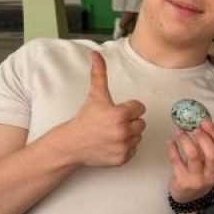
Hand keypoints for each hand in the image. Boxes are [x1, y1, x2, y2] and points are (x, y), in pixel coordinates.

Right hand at [63, 52, 145, 166]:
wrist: (72, 143)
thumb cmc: (85, 119)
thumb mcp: (95, 95)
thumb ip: (99, 74)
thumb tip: (96, 54)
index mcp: (119, 114)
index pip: (140, 108)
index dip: (129, 108)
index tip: (116, 110)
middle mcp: (123, 132)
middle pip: (141, 123)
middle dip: (130, 121)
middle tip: (113, 122)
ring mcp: (123, 146)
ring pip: (138, 136)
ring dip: (129, 134)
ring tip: (112, 132)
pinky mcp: (122, 159)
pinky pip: (134, 149)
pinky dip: (126, 146)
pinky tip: (112, 143)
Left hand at [167, 120, 213, 202]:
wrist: (190, 196)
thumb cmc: (202, 172)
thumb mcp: (211, 162)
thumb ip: (209, 144)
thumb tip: (199, 121)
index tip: (205, 122)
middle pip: (213, 154)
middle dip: (203, 138)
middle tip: (194, 128)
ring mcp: (199, 179)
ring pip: (194, 156)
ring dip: (185, 140)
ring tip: (179, 132)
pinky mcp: (183, 181)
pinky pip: (176, 161)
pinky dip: (172, 149)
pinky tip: (170, 142)